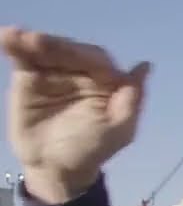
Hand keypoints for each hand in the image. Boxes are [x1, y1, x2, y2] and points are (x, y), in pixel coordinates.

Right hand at [1, 26, 150, 203]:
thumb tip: (146, 65)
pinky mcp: (29, 77)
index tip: (63, 51)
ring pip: (45, 50)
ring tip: (13, 36)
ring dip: (29, 41)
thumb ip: (132, 98)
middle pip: (67, 51)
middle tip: (31, 41)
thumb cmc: (91, 149)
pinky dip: (15, 46)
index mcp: (107, 81)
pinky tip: (6, 37)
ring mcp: (54, 72)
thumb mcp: (119, 129)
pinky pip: (23, 58)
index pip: (95, 59)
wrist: (55, 168)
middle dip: (52, 45)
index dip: (79, 53)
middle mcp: (81, 71)